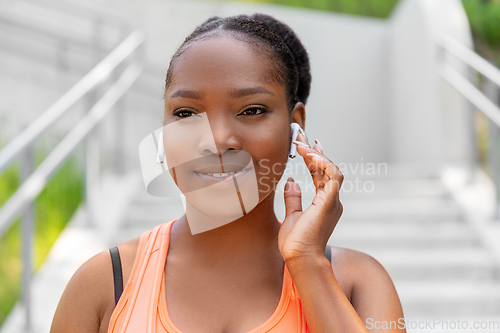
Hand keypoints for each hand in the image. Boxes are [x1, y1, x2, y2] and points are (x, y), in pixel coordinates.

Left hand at [278, 133, 343, 261]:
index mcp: (324, 203)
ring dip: (317, 155)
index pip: (321, 174)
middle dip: (314, 151)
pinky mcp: (330, 202)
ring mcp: (333, 201)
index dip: (315, 158)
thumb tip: (291, 181)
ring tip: (302, 144)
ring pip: (331, 169)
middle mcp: (332, 200)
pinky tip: (311, 156)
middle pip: (326, 168)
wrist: (299, 258)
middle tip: (301, 136)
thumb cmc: (295, 242)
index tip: (306, 144)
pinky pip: (333, 177)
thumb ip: (293, 197)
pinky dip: (324, 164)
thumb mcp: (292, 215)